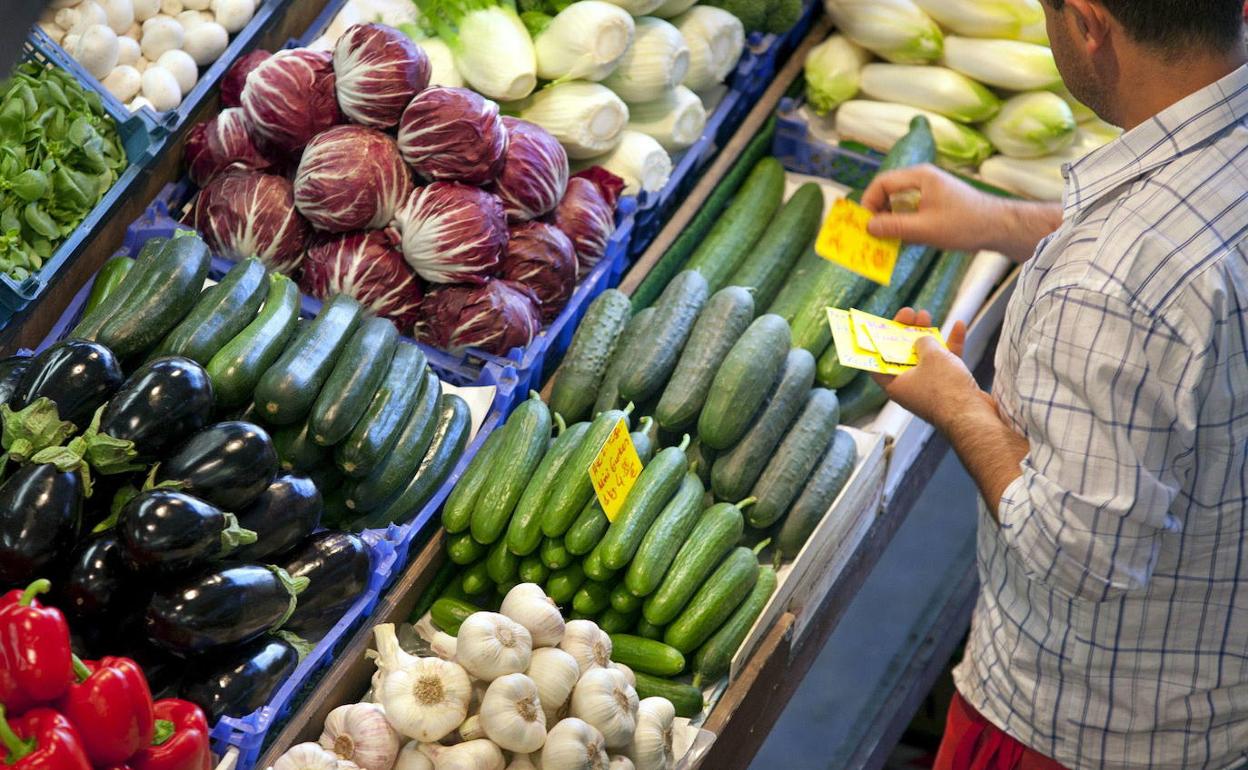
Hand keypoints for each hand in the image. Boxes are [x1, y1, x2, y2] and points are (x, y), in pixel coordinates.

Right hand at [862, 164, 1004, 252]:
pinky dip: (903, 224)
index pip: (882, 183)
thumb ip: (894, 227)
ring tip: (888, 240)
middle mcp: (922, 179)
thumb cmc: (964, 224)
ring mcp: (929, 191)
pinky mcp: (935, 203)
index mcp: (920, 177)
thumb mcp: (925, 229)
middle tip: (874, 235)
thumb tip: (868, 227)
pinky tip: (905, 240)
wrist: (998, 227)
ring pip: (899, 203)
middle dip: (879, 213)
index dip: (869, 203)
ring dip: (891, 221)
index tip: (866, 224)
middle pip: (888, 192)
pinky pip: (910, 210)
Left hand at [871, 308, 989, 430]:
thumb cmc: (945, 388)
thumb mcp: (930, 356)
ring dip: (927, 336)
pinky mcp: (950, 387)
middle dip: (906, 333)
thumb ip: (923, 342)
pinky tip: (959, 326)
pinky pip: (947, 363)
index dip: (878, 343)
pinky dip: (951, 345)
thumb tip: (922, 340)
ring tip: (926, 315)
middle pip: (904, 356)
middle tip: (910, 315)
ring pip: (926, 357)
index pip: (878, 362)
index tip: (882, 326)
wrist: (973, 415)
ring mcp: (931, 388)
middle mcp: (910, 387)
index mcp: (895, 385)